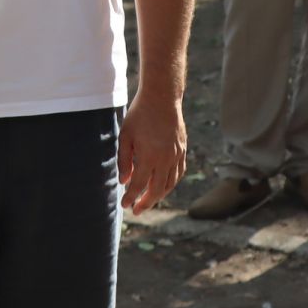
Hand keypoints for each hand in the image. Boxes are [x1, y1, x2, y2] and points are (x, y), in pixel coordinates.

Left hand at [118, 88, 186, 213]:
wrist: (162, 97)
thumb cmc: (139, 115)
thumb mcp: (126, 136)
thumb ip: (124, 160)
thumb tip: (124, 181)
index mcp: (149, 156)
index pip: (138, 185)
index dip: (131, 197)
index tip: (124, 205)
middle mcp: (165, 159)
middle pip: (156, 190)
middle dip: (145, 202)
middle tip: (136, 210)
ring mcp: (176, 154)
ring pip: (170, 184)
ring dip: (159, 195)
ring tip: (149, 200)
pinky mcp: (182, 149)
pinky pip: (179, 172)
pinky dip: (171, 183)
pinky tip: (164, 185)